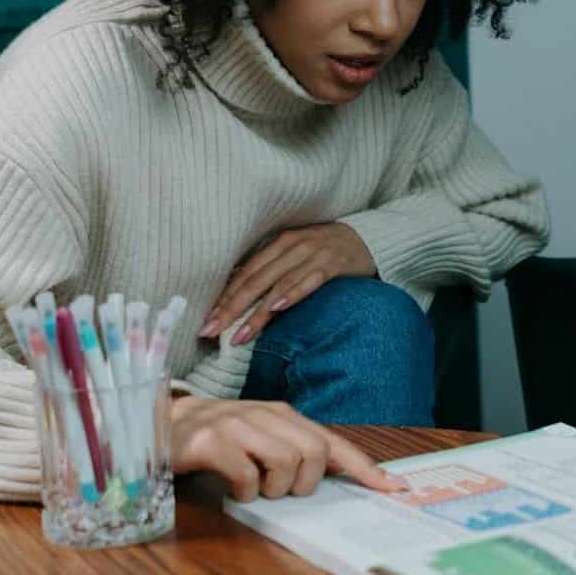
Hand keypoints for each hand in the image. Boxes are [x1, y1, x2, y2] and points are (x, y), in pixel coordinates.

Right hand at [167, 395, 405, 500]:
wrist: (164, 424)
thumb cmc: (218, 436)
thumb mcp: (260, 436)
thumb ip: (292, 448)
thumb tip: (329, 472)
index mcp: (283, 414)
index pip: (333, 441)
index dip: (364, 467)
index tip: (393, 487)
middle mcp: (266, 414)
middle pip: (314, 452)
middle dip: (304, 482)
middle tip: (279, 488)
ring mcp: (239, 425)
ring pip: (286, 463)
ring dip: (273, 488)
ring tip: (253, 486)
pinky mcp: (213, 442)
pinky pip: (247, 475)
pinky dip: (245, 490)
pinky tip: (232, 485)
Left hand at [200, 223, 376, 345]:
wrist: (368, 238)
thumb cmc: (327, 250)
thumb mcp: (296, 253)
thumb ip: (272, 269)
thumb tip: (239, 293)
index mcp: (278, 243)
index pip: (245, 273)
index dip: (224, 298)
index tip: (206, 321)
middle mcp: (291, 247)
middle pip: (254, 281)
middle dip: (230, 309)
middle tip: (210, 331)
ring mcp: (312, 254)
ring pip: (277, 286)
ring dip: (256, 313)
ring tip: (238, 336)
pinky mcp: (332, 264)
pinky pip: (308, 282)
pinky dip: (291, 295)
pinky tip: (277, 309)